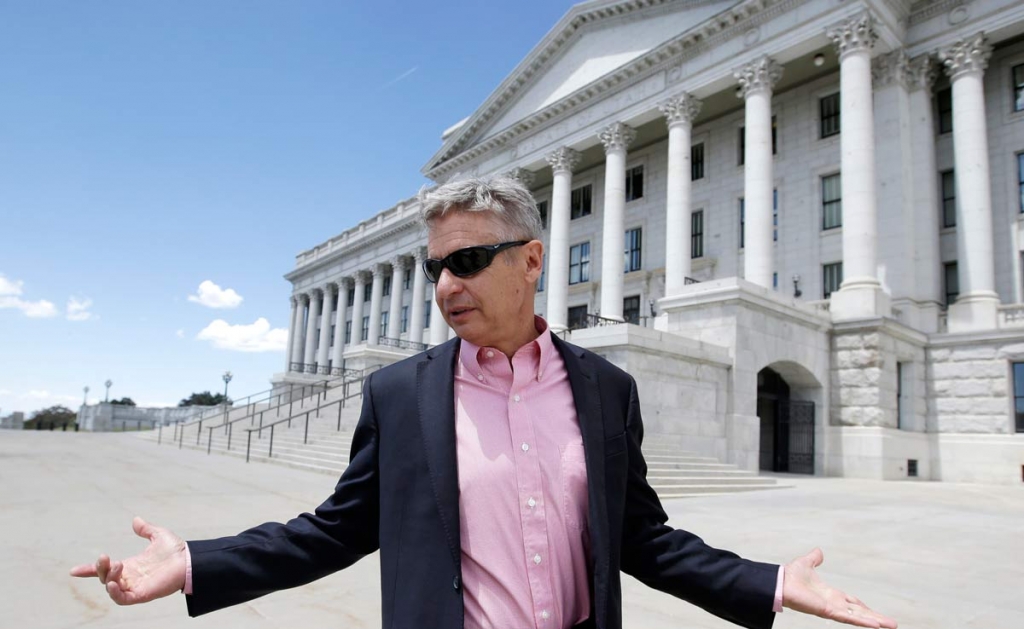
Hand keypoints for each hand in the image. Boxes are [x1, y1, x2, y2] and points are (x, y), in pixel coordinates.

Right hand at [70, 517, 187, 604]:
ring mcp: (135, 587)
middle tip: (106, 557)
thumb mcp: (158, 536)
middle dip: (100, 569)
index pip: (106, 570)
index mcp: (131, 566)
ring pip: (111, 588)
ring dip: (109, 578)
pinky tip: (113, 584)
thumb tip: (135, 520)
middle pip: (105, 578)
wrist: (190, 559)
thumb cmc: (176, 551)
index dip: (89, 571)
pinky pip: (123, 599)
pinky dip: (115, 593)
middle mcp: (130, 577)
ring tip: (118, 565)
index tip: (74, 571)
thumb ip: (146, 530)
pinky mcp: (142, 595)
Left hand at [783, 548, 896, 627]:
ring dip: (875, 621)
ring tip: (891, 626)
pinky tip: (875, 625)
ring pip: (858, 616)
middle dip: (876, 618)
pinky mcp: (827, 611)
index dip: (864, 608)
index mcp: (831, 594)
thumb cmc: (790, 576)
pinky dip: (862, 621)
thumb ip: (814, 559)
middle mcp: (834, 603)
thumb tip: (819, 552)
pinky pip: (848, 617)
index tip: (876, 614)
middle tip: (892, 624)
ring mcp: (832, 609)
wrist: (780, 582)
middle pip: (859, 612)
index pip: (852, 602)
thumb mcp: (807, 564)